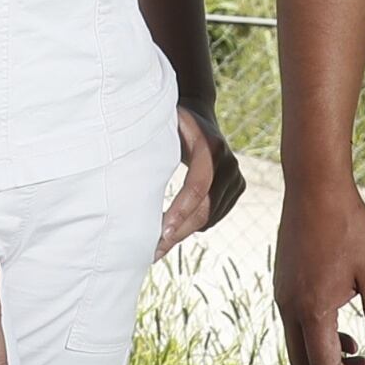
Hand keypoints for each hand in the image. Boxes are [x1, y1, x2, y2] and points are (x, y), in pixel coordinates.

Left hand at [157, 104, 243, 253]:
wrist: (199, 113)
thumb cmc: (171, 122)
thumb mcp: (161, 127)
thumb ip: (150, 146)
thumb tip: (127, 177)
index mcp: (209, 146)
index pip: (197, 186)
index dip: (179, 211)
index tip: (159, 234)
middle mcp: (229, 162)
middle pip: (205, 209)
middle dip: (178, 232)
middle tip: (153, 251)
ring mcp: (236, 176)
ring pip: (210, 217)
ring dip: (184, 232)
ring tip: (158, 243)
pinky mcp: (238, 187)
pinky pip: (216, 216)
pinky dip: (195, 225)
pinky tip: (175, 227)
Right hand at [275, 176, 364, 364]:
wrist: (313, 186)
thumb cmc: (347, 226)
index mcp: (312, 310)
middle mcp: (290, 308)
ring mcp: (282, 296)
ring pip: (297, 348)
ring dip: (326, 363)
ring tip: (361, 360)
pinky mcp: (283, 285)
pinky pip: (295, 327)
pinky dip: (317, 342)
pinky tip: (344, 333)